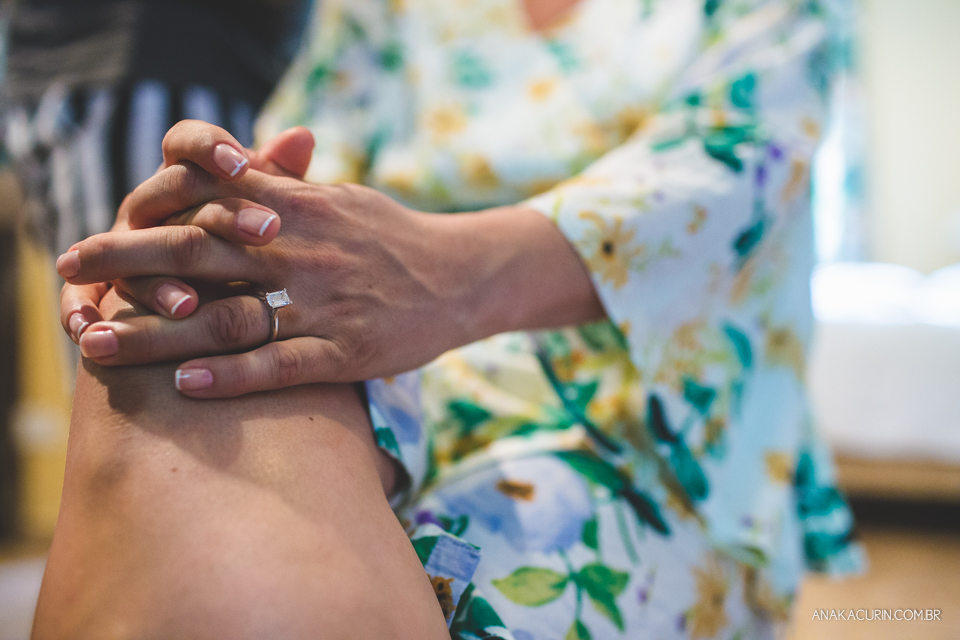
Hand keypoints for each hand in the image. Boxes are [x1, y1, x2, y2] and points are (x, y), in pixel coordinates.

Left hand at [60, 123, 603, 397]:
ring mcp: (327, 302)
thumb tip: (228, 171)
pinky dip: (233, 374)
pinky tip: (187, 383)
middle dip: (131, 261)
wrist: (465, 275)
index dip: (148, 212)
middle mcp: (307, 249)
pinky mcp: (350, 349)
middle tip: (73, 272)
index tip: (99, 234)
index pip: (211, 200)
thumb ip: (284, 186)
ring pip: (232, 316)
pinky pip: (283, 363)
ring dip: (161, 330)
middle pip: (203, 252)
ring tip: (102, 343)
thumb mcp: (340, 198)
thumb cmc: (394, 237)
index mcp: (301, 207)